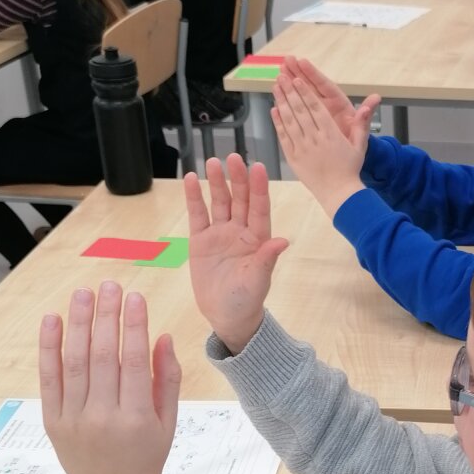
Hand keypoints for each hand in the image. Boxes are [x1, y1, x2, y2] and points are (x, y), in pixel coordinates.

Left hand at [39, 283, 180, 473]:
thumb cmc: (146, 456)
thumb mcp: (169, 421)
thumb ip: (168, 378)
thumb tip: (163, 336)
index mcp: (136, 418)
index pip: (135, 361)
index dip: (134, 326)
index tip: (135, 297)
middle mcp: (103, 418)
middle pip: (102, 356)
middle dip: (106, 316)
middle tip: (109, 285)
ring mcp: (74, 420)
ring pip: (74, 362)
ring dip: (78, 323)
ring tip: (83, 294)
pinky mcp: (53, 422)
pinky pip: (49, 379)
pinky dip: (49, 348)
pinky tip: (53, 320)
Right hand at [185, 155, 288, 354]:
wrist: (227, 316)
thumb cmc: (247, 299)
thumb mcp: (258, 281)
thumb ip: (266, 259)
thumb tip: (283, 241)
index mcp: (258, 239)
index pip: (259, 208)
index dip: (258, 189)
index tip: (258, 168)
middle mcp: (240, 231)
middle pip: (239, 199)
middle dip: (237, 179)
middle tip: (234, 158)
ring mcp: (220, 234)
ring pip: (219, 202)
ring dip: (216, 183)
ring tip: (213, 162)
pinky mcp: (200, 241)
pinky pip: (197, 215)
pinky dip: (194, 198)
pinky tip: (190, 179)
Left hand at [272, 69, 376, 219]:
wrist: (339, 194)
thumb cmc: (350, 169)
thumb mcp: (359, 145)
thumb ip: (362, 124)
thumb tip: (371, 105)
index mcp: (331, 134)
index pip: (315, 108)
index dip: (305, 92)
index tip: (297, 79)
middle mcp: (315, 139)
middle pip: (300, 111)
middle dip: (290, 91)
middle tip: (281, 76)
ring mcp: (303, 149)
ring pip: (290, 121)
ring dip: (282, 102)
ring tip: (276, 87)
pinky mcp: (294, 158)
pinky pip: (284, 137)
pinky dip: (278, 123)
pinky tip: (274, 110)